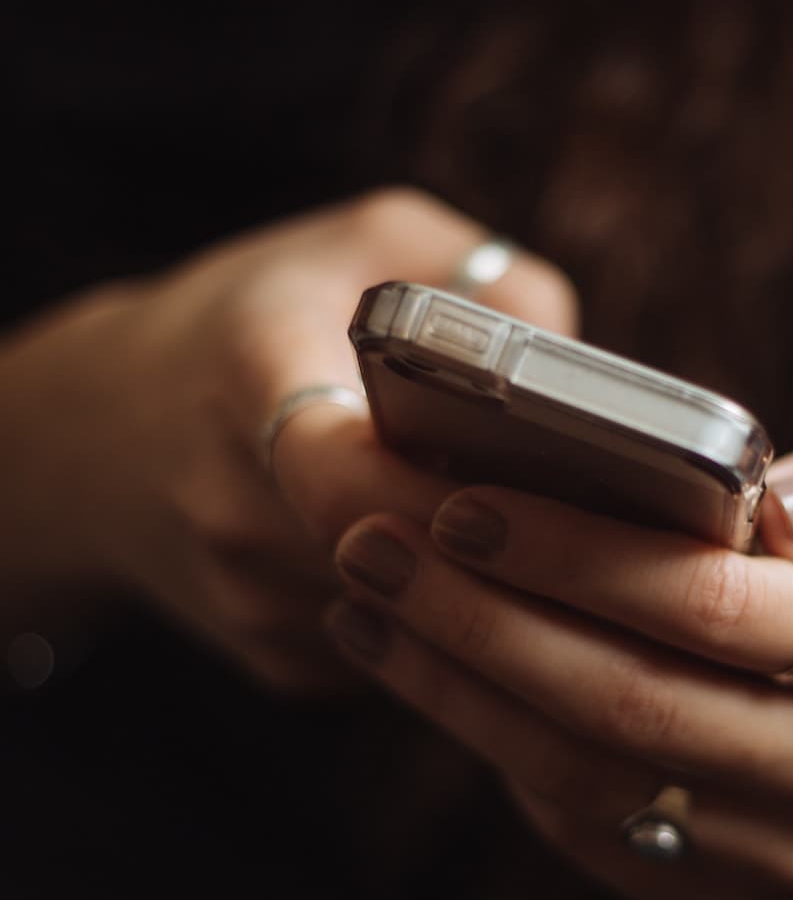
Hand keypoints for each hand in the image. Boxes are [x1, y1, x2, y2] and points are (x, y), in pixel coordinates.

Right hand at [0, 189, 576, 691]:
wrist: (103, 434)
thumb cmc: (250, 322)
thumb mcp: (360, 242)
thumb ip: (477, 275)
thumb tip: (576, 367)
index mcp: (249, 380)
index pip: (348, 470)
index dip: (449, 488)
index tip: (530, 476)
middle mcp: (233, 506)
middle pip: (400, 558)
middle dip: (496, 541)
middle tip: (583, 513)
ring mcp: (249, 600)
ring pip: (412, 616)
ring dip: (479, 582)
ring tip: (532, 532)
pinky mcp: (274, 656)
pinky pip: (393, 648)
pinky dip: (439, 611)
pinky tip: (454, 560)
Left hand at [327, 411, 792, 899]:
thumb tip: (785, 509)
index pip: (716, 605)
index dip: (581, 558)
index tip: (463, 504)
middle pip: (630, 702)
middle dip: (483, 621)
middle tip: (375, 546)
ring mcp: (779, 852)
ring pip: (585, 773)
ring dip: (455, 683)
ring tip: (367, 599)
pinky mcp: (716, 897)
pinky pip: (577, 822)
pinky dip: (480, 736)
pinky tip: (411, 662)